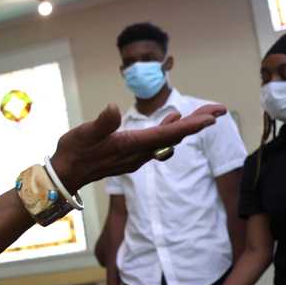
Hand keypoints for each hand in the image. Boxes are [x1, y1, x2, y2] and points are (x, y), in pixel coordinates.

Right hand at [50, 104, 224, 191]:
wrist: (65, 175)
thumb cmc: (72, 153)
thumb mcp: (83, 134)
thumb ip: (101, 124)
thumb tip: (113, 108)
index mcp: (130, 145)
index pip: (167, 135)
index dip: (190, 126)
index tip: (212, 117)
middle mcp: (139, 153)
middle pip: (176, 137)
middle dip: (199, 122)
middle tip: (221, 109)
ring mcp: (136, 155)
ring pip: (169, 139)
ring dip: (189, 126)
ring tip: (207, 113)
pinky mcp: (132, 153)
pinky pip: (158, 141)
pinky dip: (171, 129)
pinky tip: (173, 118)